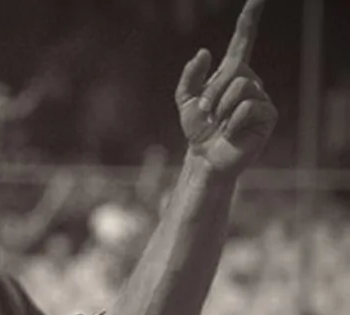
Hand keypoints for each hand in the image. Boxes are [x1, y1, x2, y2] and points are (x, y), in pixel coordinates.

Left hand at [175, 0, 276, 175]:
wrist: (205, 156)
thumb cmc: (197, 128)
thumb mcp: (185, 100)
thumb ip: (190, 76)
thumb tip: (204, 51)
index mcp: (231, 73)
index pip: (243, 41)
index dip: (250, 19)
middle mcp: (251, 81)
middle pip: (234, 70)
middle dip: (212, 93)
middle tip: (206, 114)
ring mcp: (261, 97)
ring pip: (241, 87)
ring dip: (221, 108)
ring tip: (219, 123)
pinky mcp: (268, 115)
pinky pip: (248, 107)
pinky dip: (232, 121)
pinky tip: (232, 131)